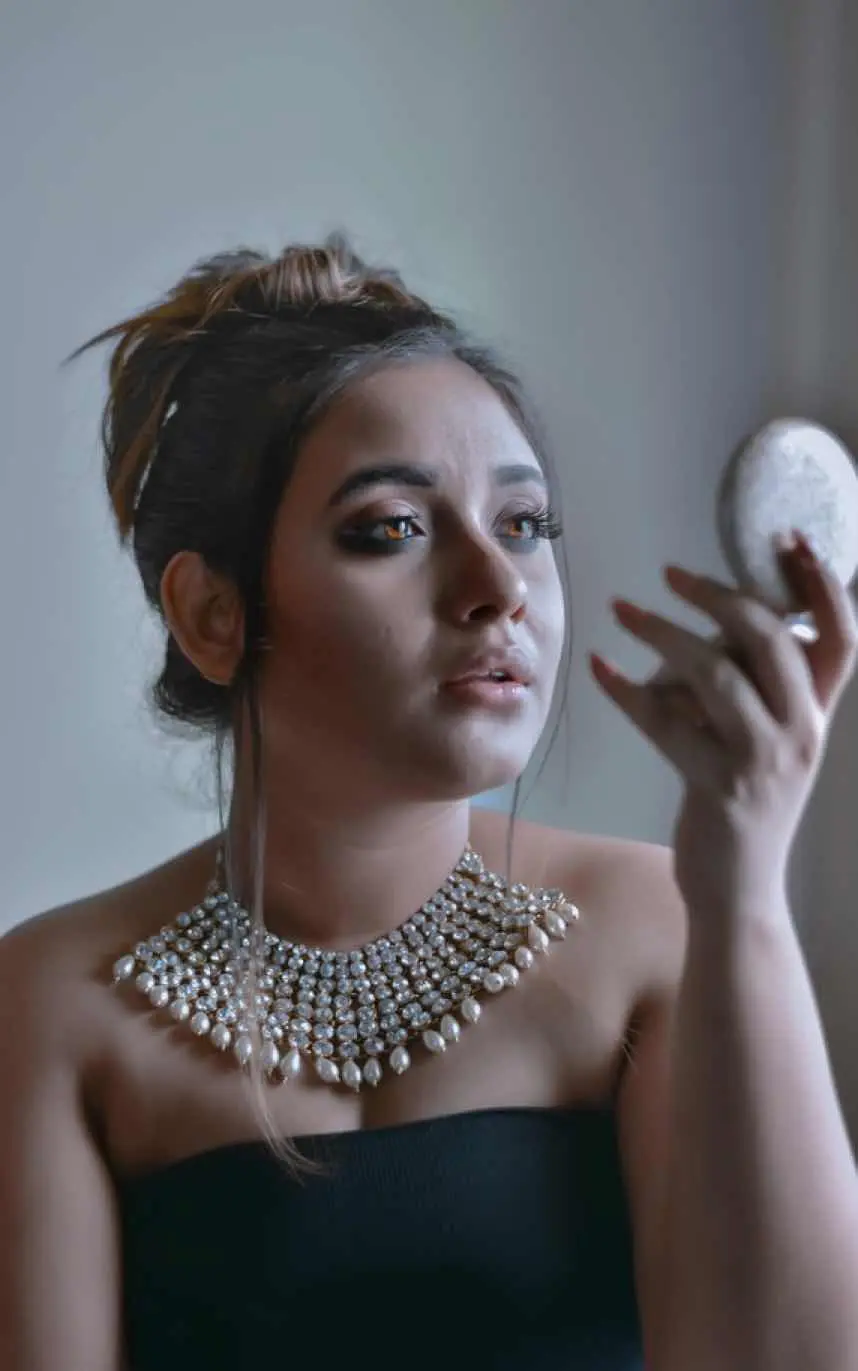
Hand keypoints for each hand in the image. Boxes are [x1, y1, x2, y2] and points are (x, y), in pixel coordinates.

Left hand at [589, 531, 857, 917]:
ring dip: (661, 631)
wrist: (740, 892)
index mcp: (818, 715)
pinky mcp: (717, 786)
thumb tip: (722, 617)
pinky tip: (599, 666)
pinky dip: (626, 688)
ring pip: (714, 672)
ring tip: (621, 609)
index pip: (840, 635)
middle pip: (769, 638)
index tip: (787, 538)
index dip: (820, 583)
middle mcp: (801, 732)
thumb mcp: (772, 742)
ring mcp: (762, 761)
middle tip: (670, 573)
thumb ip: (761, 686)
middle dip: (717, 595)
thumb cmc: (746, 803)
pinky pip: (664, 720)